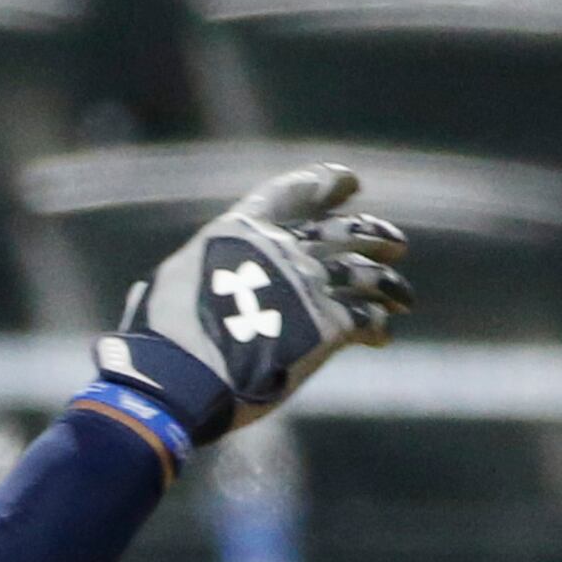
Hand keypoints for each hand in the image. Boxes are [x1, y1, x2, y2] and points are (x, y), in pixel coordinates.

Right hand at [89, 162, 409, 450]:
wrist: (180, 379)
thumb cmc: (159, 340)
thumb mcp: (164, 288)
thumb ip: (196, 276)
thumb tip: (192, 285)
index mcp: (237, 232)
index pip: (288, 193)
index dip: (322, 183)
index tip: (348, 182)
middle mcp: (282, 250)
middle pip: (344, 233)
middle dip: (374, 234)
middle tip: (395, 243)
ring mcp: (310, 285)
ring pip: (367, 275)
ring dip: (389, 283)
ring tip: (402, 295)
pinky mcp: (329, 326)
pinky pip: (366, 320)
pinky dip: (377, 326)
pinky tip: (382, 335)